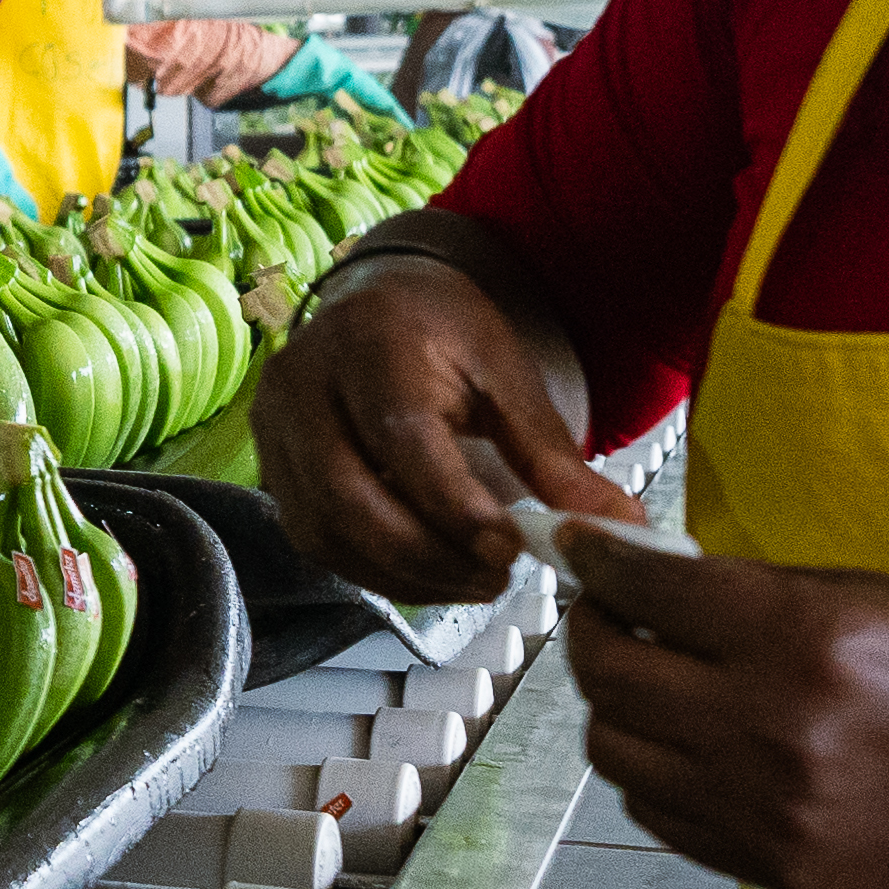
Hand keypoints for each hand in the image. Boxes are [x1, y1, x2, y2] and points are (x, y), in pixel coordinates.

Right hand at [252, 245, 626, 599]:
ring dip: (402, 575)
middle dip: (427, 557)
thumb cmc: (445, 335)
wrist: (379, 305)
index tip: (511, 550)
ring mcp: (274, 429)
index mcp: (370, 341)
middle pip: (348, 498)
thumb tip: (618, 527)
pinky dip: (373, 571)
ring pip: (325, 531)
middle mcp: (303, 383)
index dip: (454, 507)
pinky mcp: (271, 470)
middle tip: (495, 579)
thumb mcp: (507, 375)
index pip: (402, 438)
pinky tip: (427, 573)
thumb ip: (551, 455)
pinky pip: (314, 541)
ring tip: (470, 582)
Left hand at [552, 534, 888, 888]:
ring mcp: (762, 808)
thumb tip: (652, 577)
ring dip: (615, 707)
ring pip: (615, 751)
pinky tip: (687, 743)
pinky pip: (654, 813)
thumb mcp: (874, 593)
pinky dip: (652, 771)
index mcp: (801, 639)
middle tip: (608, 614)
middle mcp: (768, 727)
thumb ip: (757, 590)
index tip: (577, 549)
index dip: (597, 562)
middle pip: (609, 675)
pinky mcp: (768, 864)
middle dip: (594, 632)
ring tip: (649, 680)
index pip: (649, 591)